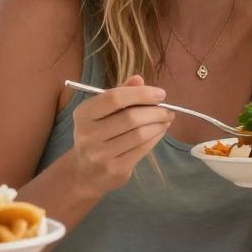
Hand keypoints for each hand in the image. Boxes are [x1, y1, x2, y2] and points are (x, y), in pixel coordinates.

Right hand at [67, 75, 171, 195]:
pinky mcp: (114, 169)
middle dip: (155, 111)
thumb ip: (120, 94)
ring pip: (139, 135)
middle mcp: (88, 134)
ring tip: (166, 119)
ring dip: (159, 125)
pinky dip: (156, 138)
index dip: (141, 94)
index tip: (160, 94)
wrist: (85, 171)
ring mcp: (100, 154)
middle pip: (131, 118)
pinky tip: (160, 131)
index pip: (114, 98)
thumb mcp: (102, 112)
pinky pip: (142, 149)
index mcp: (83, 114)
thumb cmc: (98, 134)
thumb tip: (139, 79)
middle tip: (168, 109)